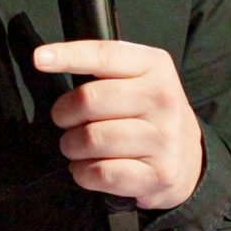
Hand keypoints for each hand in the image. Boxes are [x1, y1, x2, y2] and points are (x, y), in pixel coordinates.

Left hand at [31, 38, 203, 210]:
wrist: (190, 162)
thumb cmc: (150, 116)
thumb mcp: (140, 79)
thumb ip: (105, 69)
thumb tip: (50, 61)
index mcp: (155, 67)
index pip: (104, 55)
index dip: (68, 56)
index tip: (40, 59)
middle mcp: (163, 99)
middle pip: (89, 100)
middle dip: (64, 114)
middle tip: (66, 122)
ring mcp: (163, 139)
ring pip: (91, 139)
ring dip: (72, 147)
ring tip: (78, 147)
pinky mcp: (158, 174)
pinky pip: (100, 173)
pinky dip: (82, 173)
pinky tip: (87, 168)